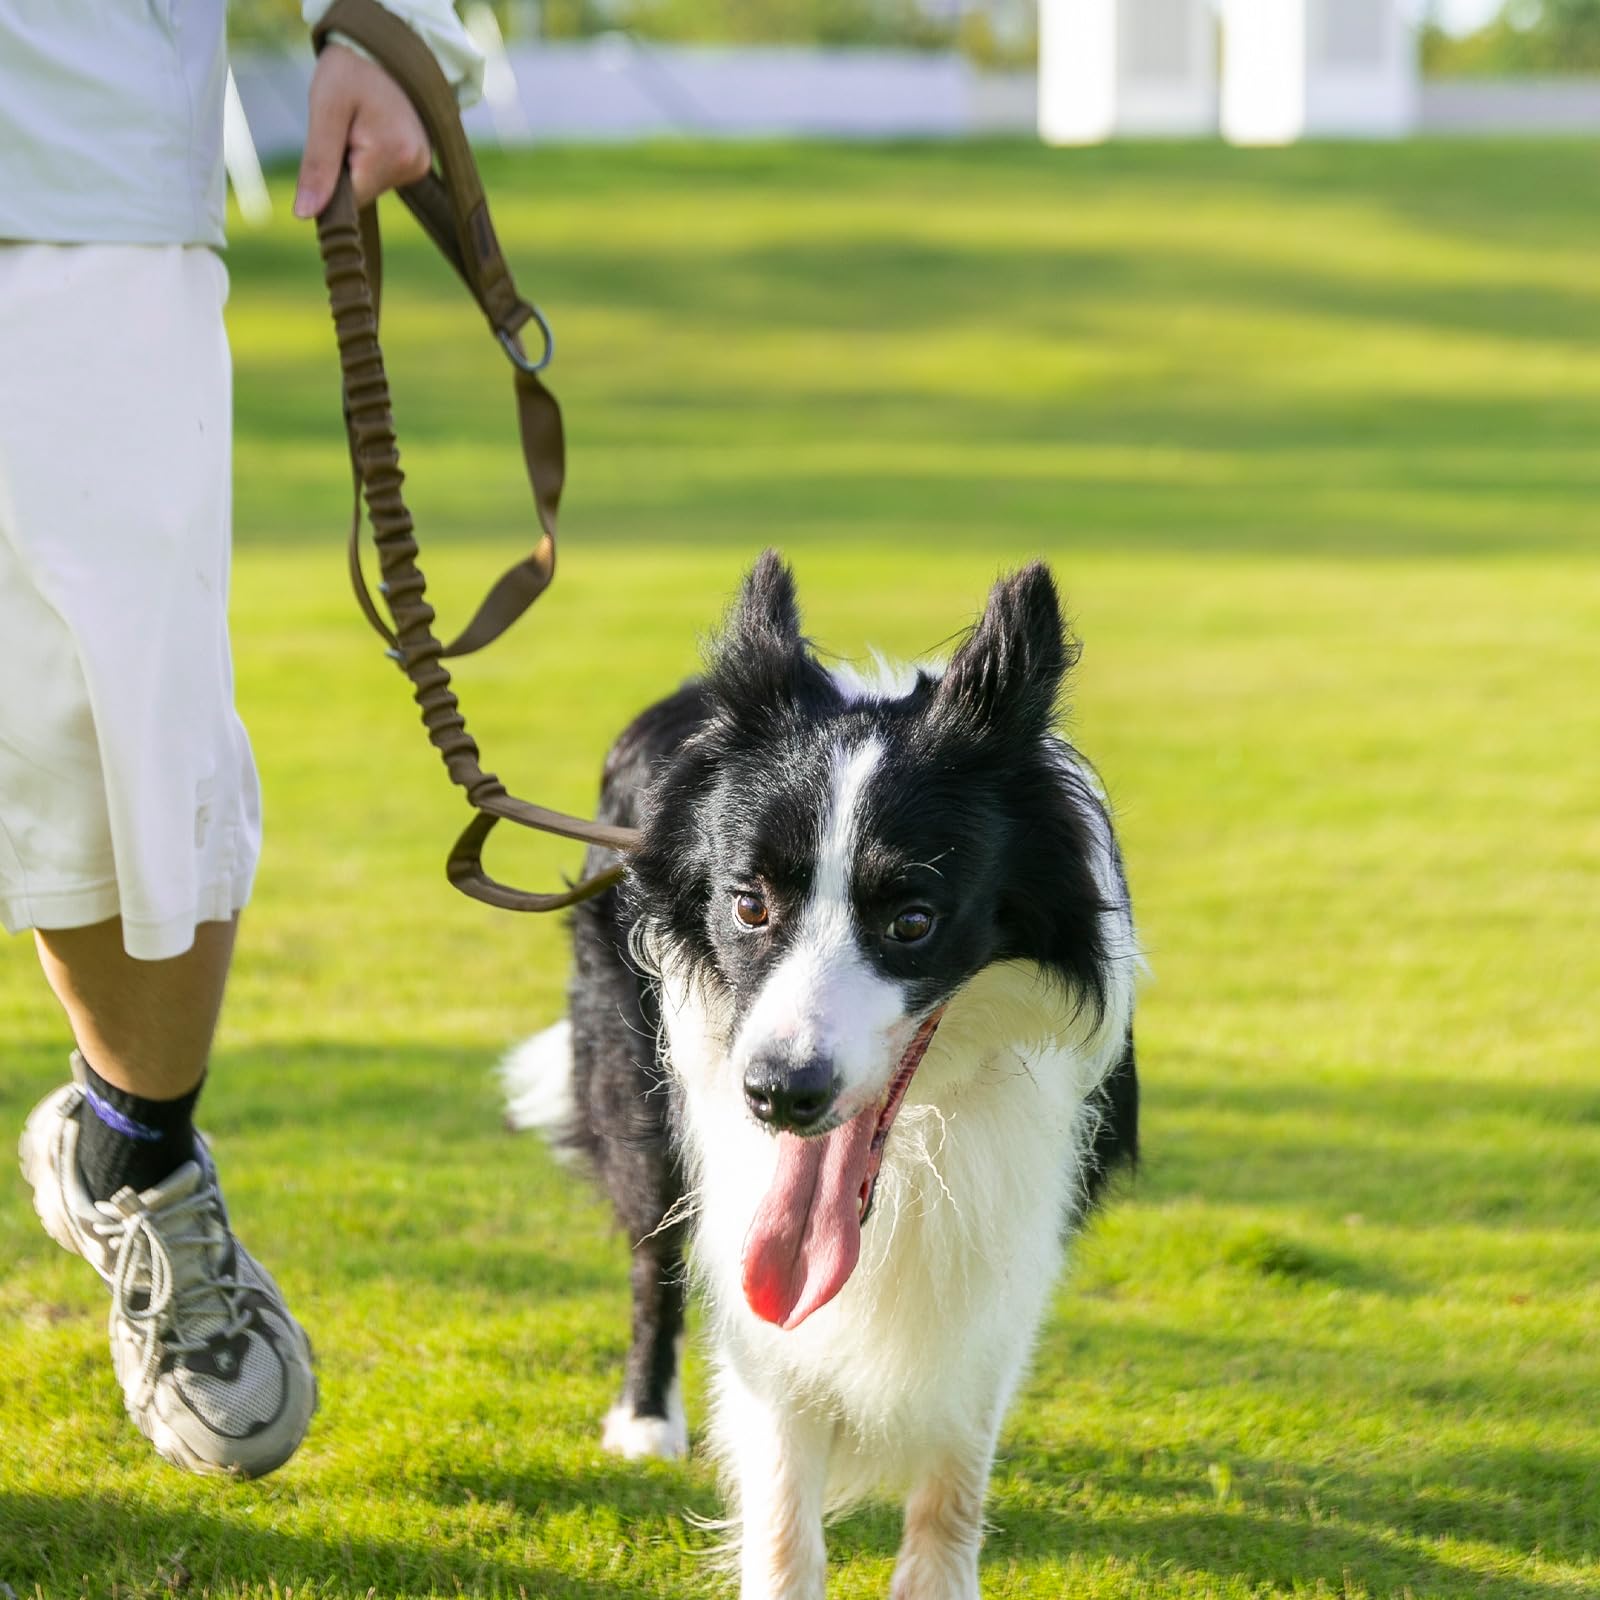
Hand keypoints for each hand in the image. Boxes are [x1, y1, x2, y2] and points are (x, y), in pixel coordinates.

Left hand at [294, 44, 431, 218]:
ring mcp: (420, 164)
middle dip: (344, 167)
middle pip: (363, 192)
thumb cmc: (349, 71)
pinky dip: (369, 157)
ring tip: (357, 123)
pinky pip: (383, 174)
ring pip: (372, 184)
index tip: (328, 144)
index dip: (330, 181)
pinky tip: (371, 129)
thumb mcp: (325, 110)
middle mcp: (414, 166)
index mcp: (394, 156)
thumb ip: (317, 165)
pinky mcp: (419, 161)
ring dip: (355, 162)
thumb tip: (306, 214)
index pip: (351, 200)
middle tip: (343, 126)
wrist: (381, 48)